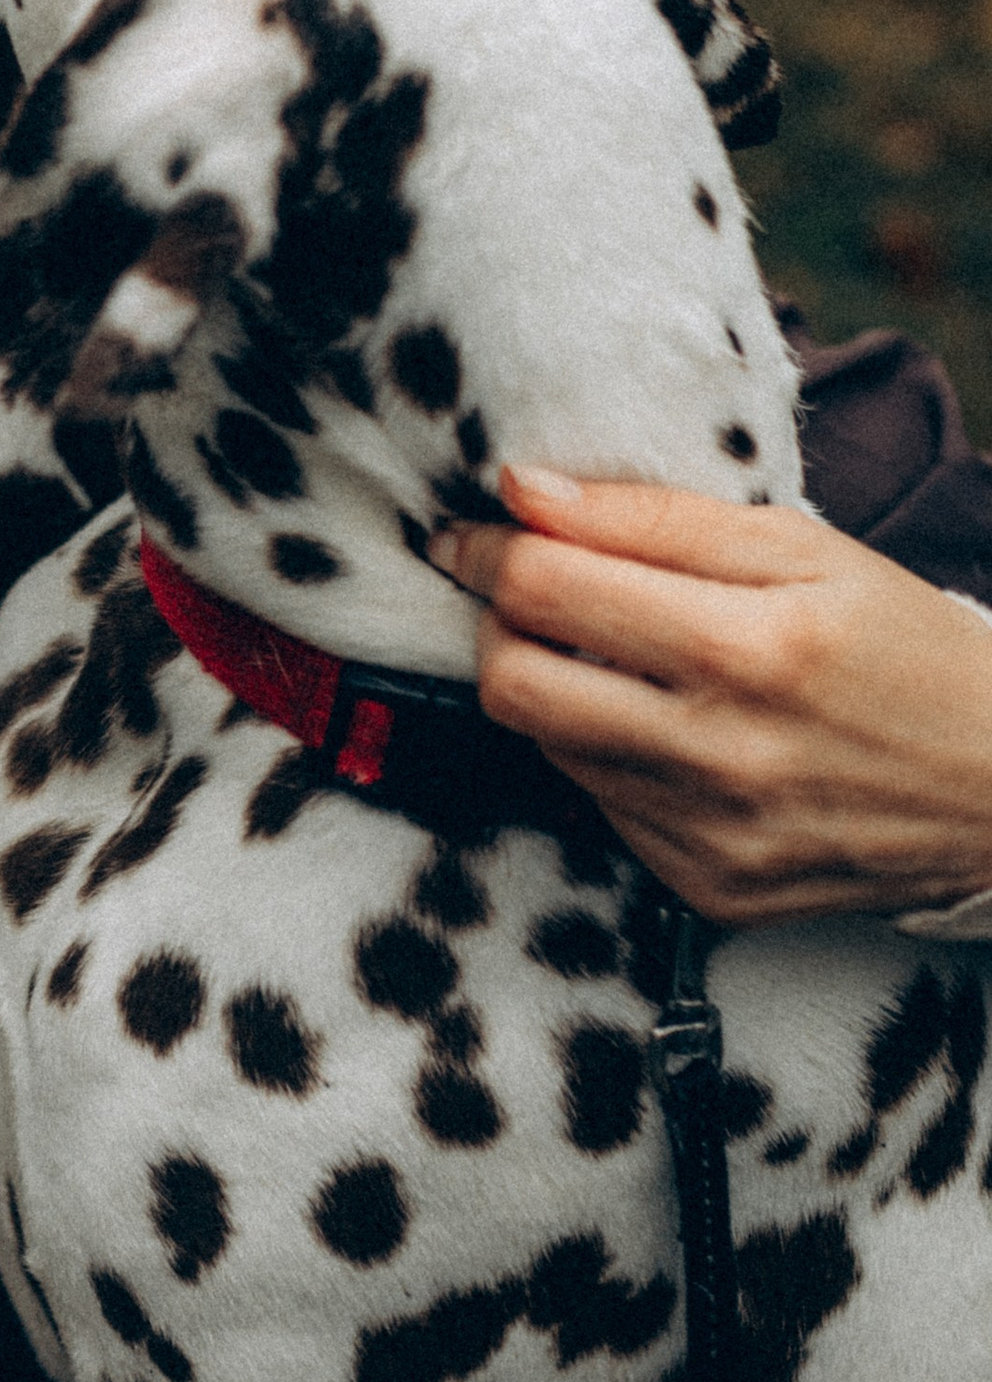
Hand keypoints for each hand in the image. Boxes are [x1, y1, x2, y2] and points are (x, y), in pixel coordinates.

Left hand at [432, 467, 991, 923]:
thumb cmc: (905, 647)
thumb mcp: (805, 548)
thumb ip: (653, 517)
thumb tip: (521, 490)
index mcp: (749, 647)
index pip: (544, 590)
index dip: (486, 550)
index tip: (475, 535)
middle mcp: (721, 753)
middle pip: (511, 685)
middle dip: (498, 626)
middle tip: (536, 599)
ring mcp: (712, 837)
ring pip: (549, 747)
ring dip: (559, 691)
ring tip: (630, 662)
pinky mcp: (709, 891)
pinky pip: (605, 810)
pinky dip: (615, 759)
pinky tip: (679, 734)